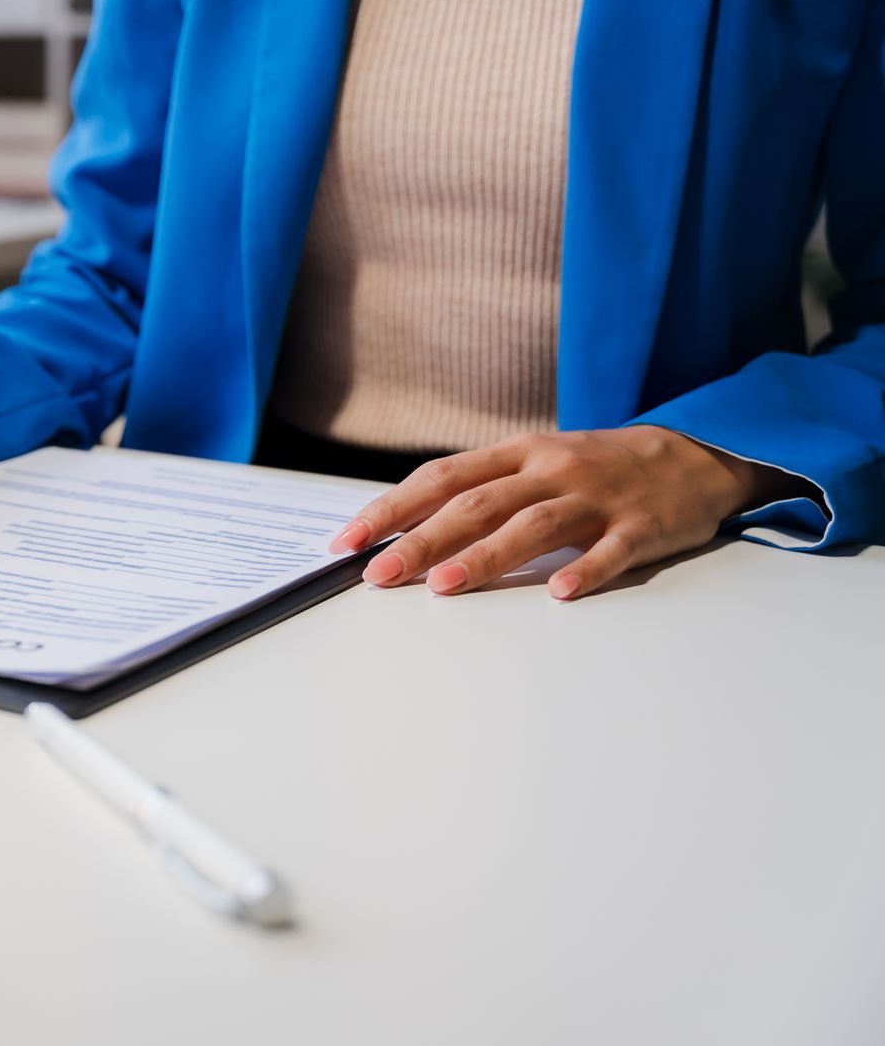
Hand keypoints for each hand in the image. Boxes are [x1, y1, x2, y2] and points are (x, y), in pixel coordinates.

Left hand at [328, 426, 798, 599]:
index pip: (441, 478)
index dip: (392, 508)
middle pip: (477, 504)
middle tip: (379, 574)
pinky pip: (613, 550)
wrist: (696, 453)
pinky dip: (586, 570)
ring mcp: (598, 496)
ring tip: (444, 584)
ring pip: (534, 525)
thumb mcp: (536, 463)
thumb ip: (481, 491)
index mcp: (519, 453)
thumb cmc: (599, 467)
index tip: (349, 540)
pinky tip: (559, 593)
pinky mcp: (643, 526)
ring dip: (486, 555)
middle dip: (421, 540)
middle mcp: (552, 469)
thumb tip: (406, 530)